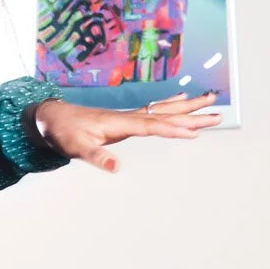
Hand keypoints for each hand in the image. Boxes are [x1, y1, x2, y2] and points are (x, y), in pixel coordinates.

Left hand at [35, 91, 220, 173]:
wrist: (52, 118)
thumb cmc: (64, 133)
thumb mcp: (78, 149)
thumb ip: (98, 158)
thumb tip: (117, 168)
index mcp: (120, 123)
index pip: (151, 126)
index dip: (172, 129)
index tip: (194, 132)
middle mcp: (128, 116)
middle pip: (166, 113)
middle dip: (192, 114)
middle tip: (217, 111)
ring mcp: (129, 116)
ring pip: (164, 110)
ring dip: (188, 107)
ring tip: (210, 100)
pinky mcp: (126, 118)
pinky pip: (156, 110)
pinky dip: (172, 105)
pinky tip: (182, 101)